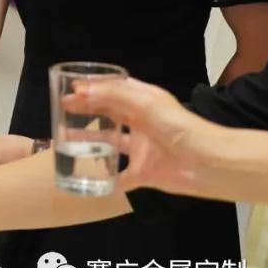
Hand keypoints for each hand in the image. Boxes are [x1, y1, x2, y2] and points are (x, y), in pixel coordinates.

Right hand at [64, 77, 214, 195]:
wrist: (207, 164)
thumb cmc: (178, 126)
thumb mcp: (144, 103)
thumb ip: (112, 96)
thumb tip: (79, 91)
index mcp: (144, 102)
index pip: (114, 90)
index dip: (93, 88)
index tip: (70, 89)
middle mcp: (141, 123)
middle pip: (108, 114)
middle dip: (86, 110)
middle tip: (61, 109)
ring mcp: (142, 149)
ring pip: (109, 144)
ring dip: (88, 142)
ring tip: (64, 140)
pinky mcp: (143, 173)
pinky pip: (119, 177)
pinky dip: (104, 180)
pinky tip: (86, 180)